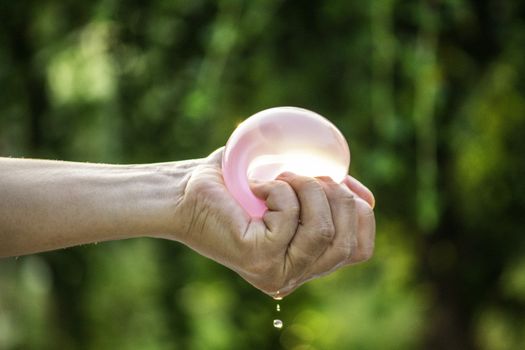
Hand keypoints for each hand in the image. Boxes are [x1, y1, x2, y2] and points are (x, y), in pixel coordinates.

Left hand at [168, 148, 375, 296]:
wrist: (186, 190)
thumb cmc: (237, 184)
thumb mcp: (294, 184)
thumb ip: (329, 194)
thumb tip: (368, 200)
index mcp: (306, 260)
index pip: (359, 251)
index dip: (359, 214)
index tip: (339, 185)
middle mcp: (294, 273)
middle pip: (347, 241)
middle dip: (336, 195)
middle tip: (302, 174)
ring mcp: (276, 271)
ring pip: (324, 231)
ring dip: (308, 188)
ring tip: (279, 177)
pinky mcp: (258, 258)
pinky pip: (291, 218)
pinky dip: (279, 190)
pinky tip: (256, 186)